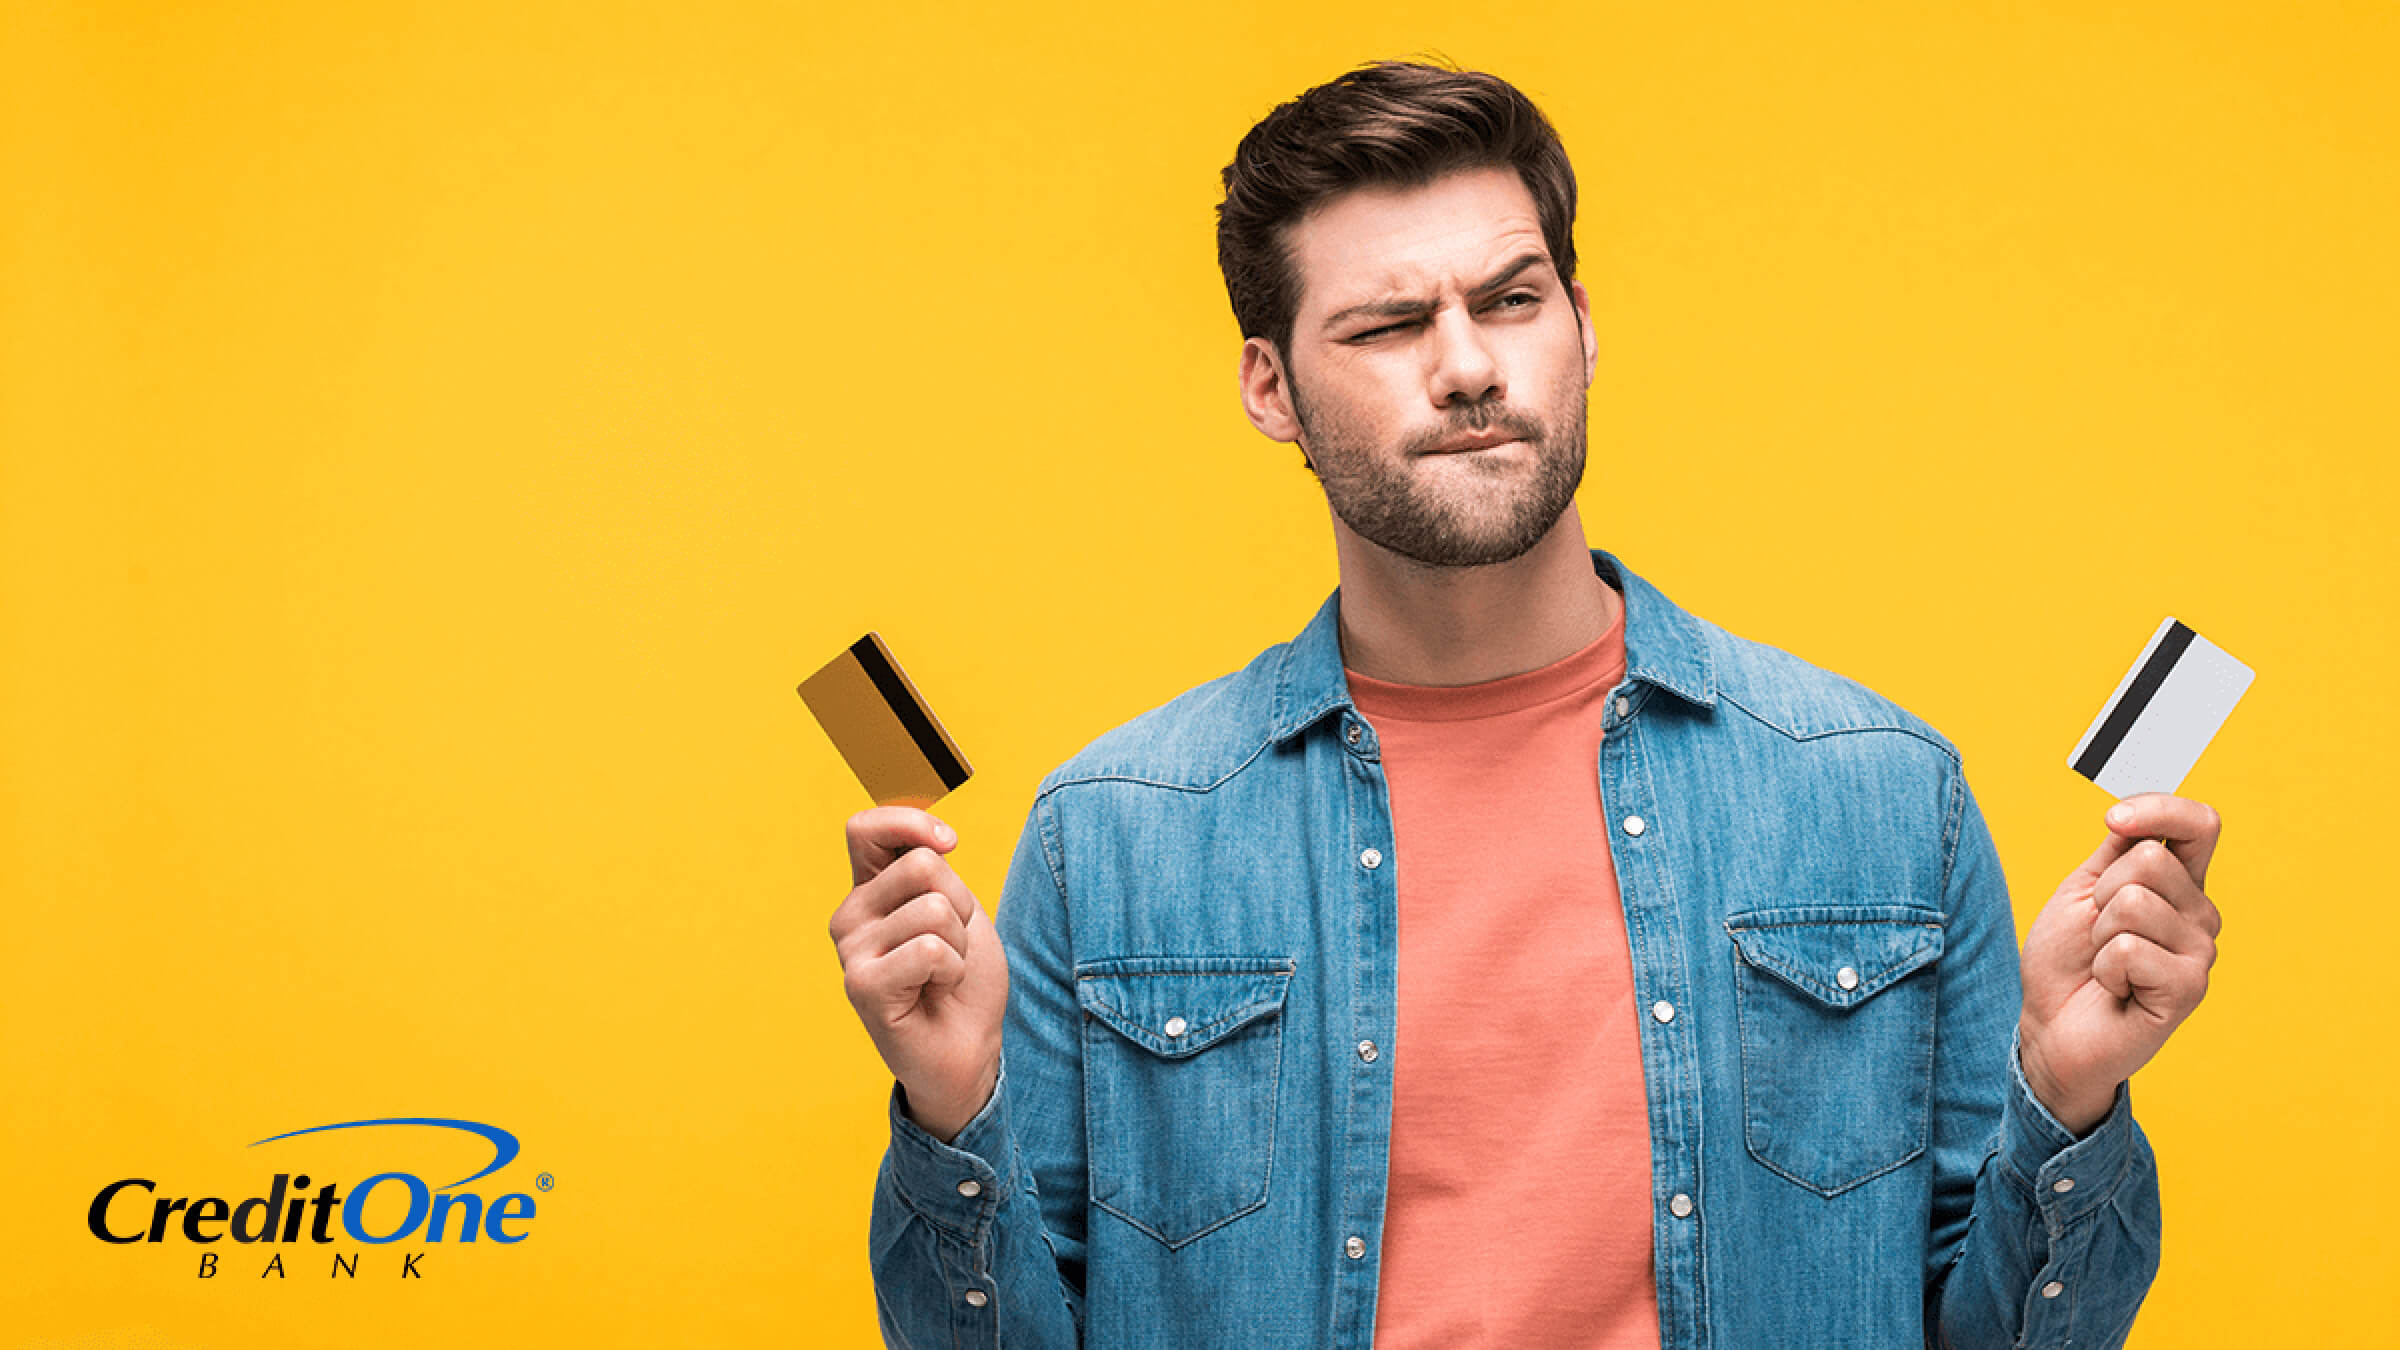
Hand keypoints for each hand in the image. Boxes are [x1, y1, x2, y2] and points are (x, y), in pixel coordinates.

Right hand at [830, 806, 1007, 1142]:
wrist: (968, 1047)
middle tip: (950, 945)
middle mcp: (850, 916)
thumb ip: (933, 867)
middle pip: (921, 865)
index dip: (912, 822)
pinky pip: (930, 950)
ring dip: (960, 944)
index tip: (949, 843)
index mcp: (869, 889)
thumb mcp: (956, 907)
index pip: (866, 828)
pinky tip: (935, 992)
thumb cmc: (961, 977)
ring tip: (942, 973)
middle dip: (960, 903)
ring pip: (935, 909)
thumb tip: (933, 841)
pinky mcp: (862, 986)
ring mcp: (852, 952)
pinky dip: (952, 970)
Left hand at [2018, 793, 2222, 1134]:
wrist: (2053, 1028)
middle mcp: (2200, 914)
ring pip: (2133, 903)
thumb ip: (2118, 850)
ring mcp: (2200, 952)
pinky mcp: (2189, 989)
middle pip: (2148, 859)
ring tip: (2106, 964)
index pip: (2199, 824)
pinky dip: (2104, 968)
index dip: (2158, 808)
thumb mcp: (2084, 890)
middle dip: (2101, 894)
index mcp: (2180, 884)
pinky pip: (2128, 949)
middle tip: (2098, 934)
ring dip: (2099, 935)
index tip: (2113, 820)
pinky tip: (2115, 989)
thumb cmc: (2069, 960)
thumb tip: (2132, 809)